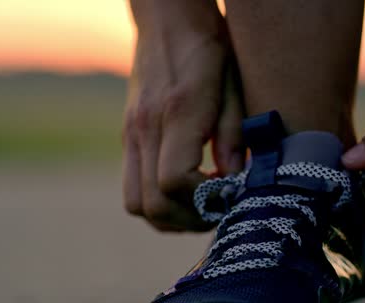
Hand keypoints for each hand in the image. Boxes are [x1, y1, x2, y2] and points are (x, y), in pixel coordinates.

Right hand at [123, 0, 243, 231]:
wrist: (167, 19)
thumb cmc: (210, 48)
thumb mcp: (235, 84)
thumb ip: (235, 135)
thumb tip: (235, 181)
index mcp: (175, 113)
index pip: (174, 182)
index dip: (205, 200)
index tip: (229, 195)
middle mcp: (144, 129)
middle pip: (151, 205)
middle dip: (189, 219)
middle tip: (218, 210)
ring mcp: (131, 135)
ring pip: (136, 204)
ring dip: (171, 216)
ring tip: (203, 202)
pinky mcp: (129, 137)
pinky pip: (133, 188)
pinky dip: (159, 200)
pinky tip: (188, 185)